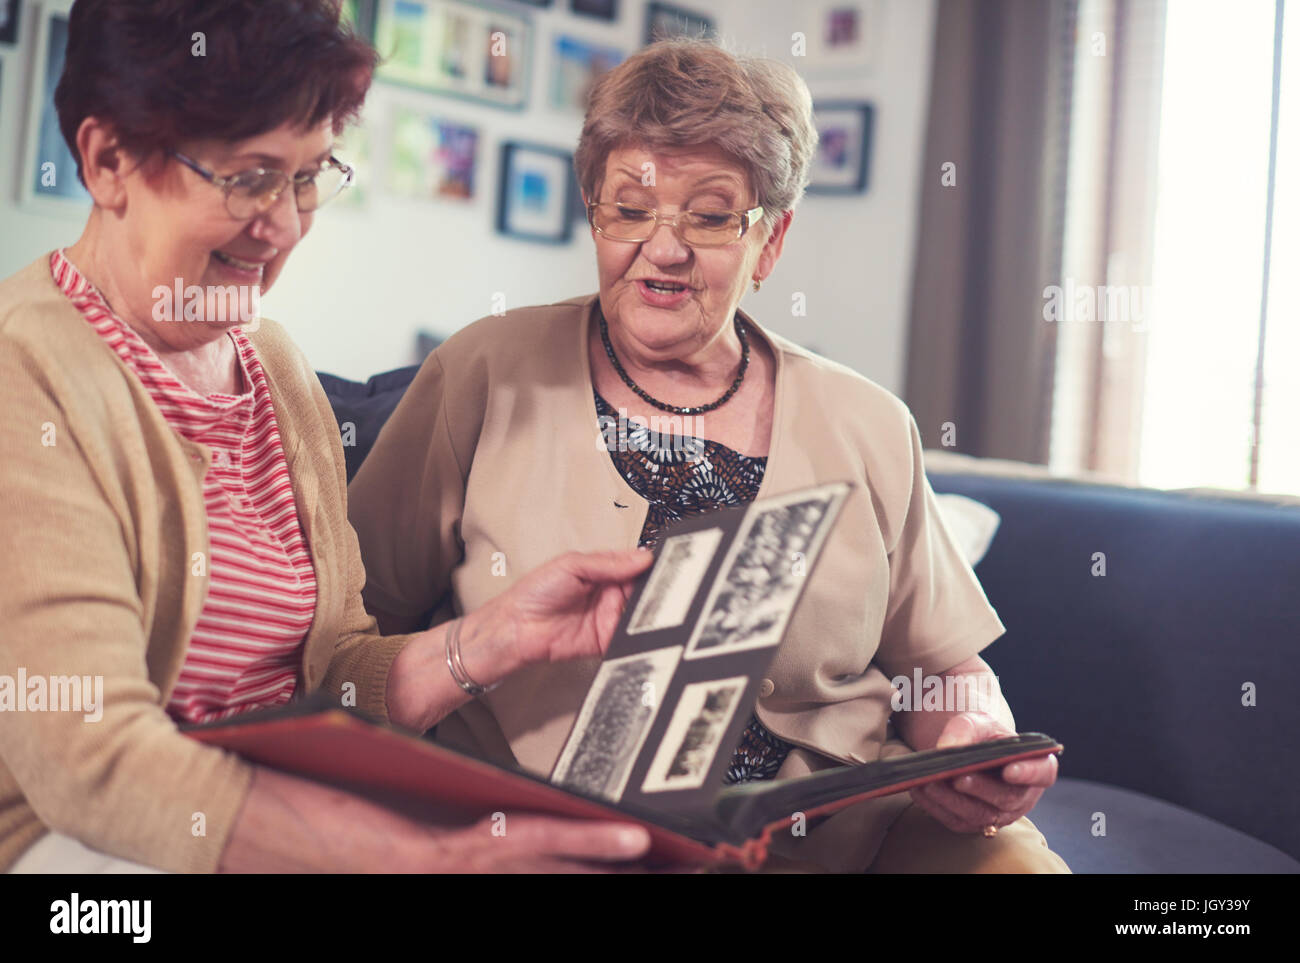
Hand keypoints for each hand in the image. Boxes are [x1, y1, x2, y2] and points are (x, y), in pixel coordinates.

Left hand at [220, 767, 659, 872]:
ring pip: (536, 870)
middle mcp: (437, 877)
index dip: (564, 866)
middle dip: (592, 871)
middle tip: (655, 863)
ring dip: (598, 862)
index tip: (608, 862)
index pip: (509, 869)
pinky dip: (566, 845)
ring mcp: (434, 874)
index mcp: (427, 863)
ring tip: (649, 852)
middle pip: (533, 878)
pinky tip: (604, 837)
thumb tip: (472, 793)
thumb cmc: (292, 808)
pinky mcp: (424, 860)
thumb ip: (418, 812)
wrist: (225, 815)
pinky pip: (509, 851)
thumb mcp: (371, 808)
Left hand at [496, 548, 654, 664]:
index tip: (664, 563)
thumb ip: (608, 562)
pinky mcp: (607, 640)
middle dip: (654, 587)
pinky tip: (640, 626)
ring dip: (649, 611)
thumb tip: (641, 558)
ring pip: (640, 613)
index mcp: (602, 570)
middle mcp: (608, 592)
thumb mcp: (572, 565)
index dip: (649, 564)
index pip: (634, 564)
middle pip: (642, 589)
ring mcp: (609, 616)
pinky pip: (629, 638)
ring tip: (652, 604)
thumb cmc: (535, 592)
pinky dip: (637, 635)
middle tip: (664, 585)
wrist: (517, 628)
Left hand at [907, 711, 1057, 833]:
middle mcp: (1021, 796)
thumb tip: (946, 749)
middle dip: (980, 789)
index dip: (1028, 774)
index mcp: (1034, 766)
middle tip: (958, 778)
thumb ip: (965, 730)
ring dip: (952, 801)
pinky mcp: (973, 824)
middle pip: (1006, 799)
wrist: (968, 752)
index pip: (1042, 772)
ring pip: (979, 815)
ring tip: (929, 782)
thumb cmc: (982, 736)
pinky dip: (935, 807)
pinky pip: (956, 821)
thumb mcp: (977, 723)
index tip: (1009, 770)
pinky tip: (918, 790)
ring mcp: (999, 814)